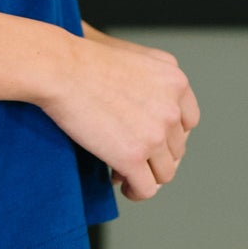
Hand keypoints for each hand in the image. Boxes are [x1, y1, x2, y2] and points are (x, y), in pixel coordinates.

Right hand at [40, 18, 199, 201]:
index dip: (169, 136)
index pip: (188, 121)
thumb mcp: (132, 57)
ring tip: (124, 174)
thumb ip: (151, 81)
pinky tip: (122, 185)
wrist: (59, 68)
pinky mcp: (133, 156)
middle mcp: (172, 107)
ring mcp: (155, 134)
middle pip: (176, 149)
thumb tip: (149, 116)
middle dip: (154, 156)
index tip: (150, 142)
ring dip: (146, 176)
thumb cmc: (83, 59)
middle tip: (130, 157)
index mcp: (175, 80)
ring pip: (165, 172)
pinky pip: (146, 188)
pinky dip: (136, 191)